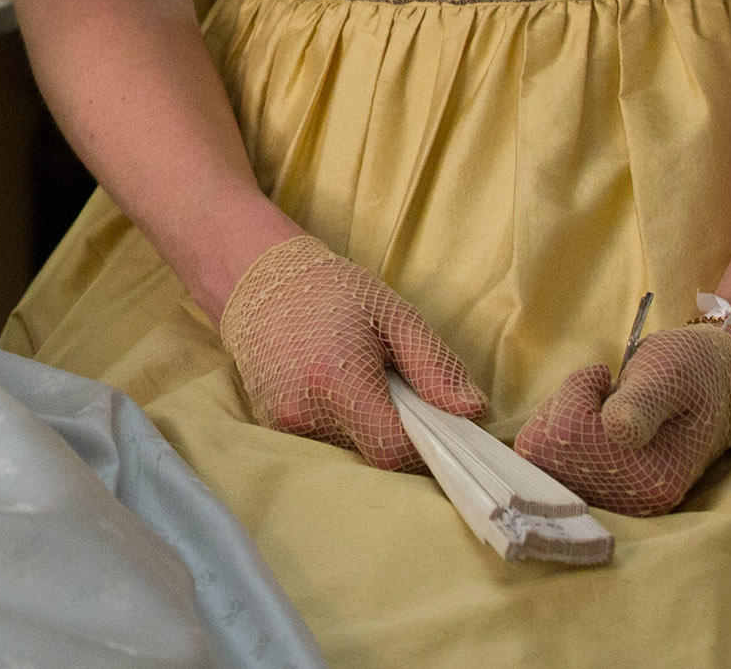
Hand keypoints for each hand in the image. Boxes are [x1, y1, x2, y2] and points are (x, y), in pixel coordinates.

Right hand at [216, 234, 488, 474]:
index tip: (436, 425)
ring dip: (366, 429)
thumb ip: (434, 366)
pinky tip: (336, 387)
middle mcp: (303, 411)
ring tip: (361, 383)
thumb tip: (472, 411)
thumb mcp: (394, 315)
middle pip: (371, 456)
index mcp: (337, 381)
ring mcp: (281, 421)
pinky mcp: (271, 423)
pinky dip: (340, 424)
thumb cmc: (331, 290)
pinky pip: (322, 440)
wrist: (258, 276)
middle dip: (394, 434)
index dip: (423, 448)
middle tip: (398, 392)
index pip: (393, 452)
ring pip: (347, 450)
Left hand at [512, 320, 730, 516]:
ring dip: (558, 419)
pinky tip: (588, 421)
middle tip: (602, 390)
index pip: (570, 433)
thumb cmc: (689, 372)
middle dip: (565, 405)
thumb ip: (644, 403)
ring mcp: (614, 503)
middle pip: (549, 447)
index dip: (576, 392)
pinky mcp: (599, 495)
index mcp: (653, 478)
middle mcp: (631, 503)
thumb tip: (618, 429)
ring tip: (598, 406)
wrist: (712, 389)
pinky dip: (554, 432)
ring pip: (542, 457)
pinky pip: (544, 463)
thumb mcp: (669, 374)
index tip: (605, 376)